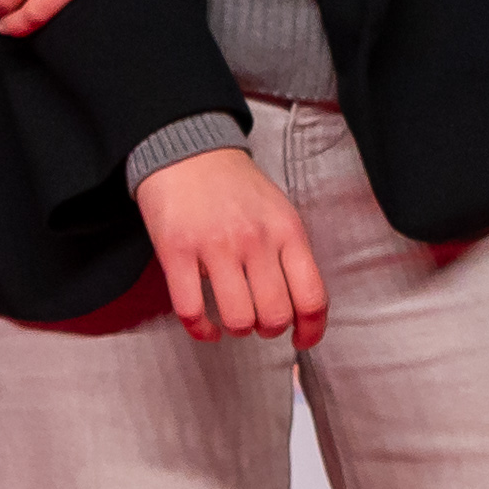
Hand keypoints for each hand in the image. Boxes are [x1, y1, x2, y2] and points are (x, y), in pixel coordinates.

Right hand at [135, 146, 325, 348]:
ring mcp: (215, 246)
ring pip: (237, 318)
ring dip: (237, 329)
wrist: (186, 149)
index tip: (302, 339)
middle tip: (259, 322)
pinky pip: (192, 311)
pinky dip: (201, 330)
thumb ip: (291, 253)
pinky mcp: (177, 252)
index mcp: (286, 231)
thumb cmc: (235, 187)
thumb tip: (302, 307)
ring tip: (233, 318)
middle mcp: (255, 240)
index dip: (311, 330)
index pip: (312, 296)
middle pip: (274, 314)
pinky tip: (206, 326)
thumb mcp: (279, 211)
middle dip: (268, 329)